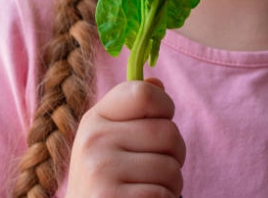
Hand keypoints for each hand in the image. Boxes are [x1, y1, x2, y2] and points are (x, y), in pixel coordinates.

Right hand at [65, 78, 185, 197]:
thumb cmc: (105, 179)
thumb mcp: (110, 139)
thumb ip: (133, 111)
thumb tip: (156, 82)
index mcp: (95, 118)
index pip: (144, 92)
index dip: (165, 107)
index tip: (160, 122)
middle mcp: (93, 140)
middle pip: (168, 132)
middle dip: (174, 154)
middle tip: (153, 167)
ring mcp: (101, 171)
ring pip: (172, 168)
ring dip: (171, 184)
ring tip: (145, 188)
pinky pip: (164, 196)